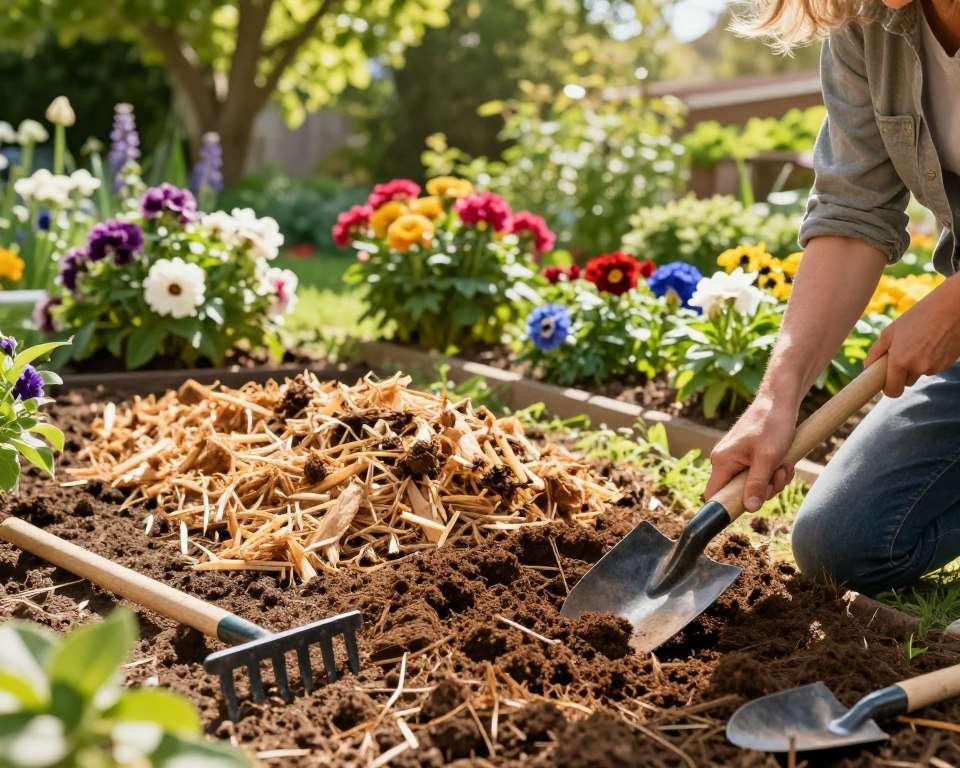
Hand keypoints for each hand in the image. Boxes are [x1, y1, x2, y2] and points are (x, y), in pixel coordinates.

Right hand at [704, 394, 797, 512]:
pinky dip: (773, 472)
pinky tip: (782, 460)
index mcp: (722, 461)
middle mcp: (724, 461)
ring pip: (752, 485)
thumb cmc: (772, 424)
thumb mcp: (768, 458)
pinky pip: (758, 475)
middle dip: (763, 489)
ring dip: (773, 480)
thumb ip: (757, 484)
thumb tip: (749, 508)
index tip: (749, 506)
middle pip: (739, 492)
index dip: (726, 506)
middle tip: (778, 474)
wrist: (780, 401)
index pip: (713, 495)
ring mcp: (736, 458)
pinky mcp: (747, 456)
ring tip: (783, 463)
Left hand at [865, 275, 959, 396]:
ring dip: (918, 364)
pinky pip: (933, 368)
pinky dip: (931, 360)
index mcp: (900, 361)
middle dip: (903, 372)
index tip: (886, 383)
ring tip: (921, 342)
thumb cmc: (918, 316)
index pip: (892, 391)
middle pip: (906, 382)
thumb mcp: (890, 331)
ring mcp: (935, 368)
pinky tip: (934, 343)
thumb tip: (867, 367)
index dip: (888, 389)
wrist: (952, 308)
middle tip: (904, 351)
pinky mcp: (948, 365)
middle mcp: (917, 368)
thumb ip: (876, 352)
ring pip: (920, 373)